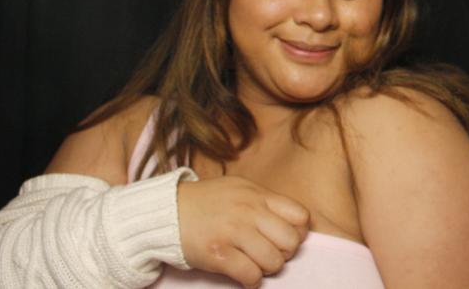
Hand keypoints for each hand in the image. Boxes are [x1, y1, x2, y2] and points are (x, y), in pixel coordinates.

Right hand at [178, 176, 309, 287]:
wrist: (168, 211)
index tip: (286, 237)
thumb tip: (291, 222)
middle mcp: (250, 212)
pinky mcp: (219, 254)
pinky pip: (251, 275)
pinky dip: (252, 281)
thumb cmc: (208, 202)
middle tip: (272, 253)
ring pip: (274, 261)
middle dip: (285, 253)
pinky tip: (246, 276)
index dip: (299, 232)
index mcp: (258, 195)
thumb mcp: (240, 189)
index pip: (301, 216)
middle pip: (291, 241)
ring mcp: (234, 233)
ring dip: (268, 268)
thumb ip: (265, 202)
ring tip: (256, 264)